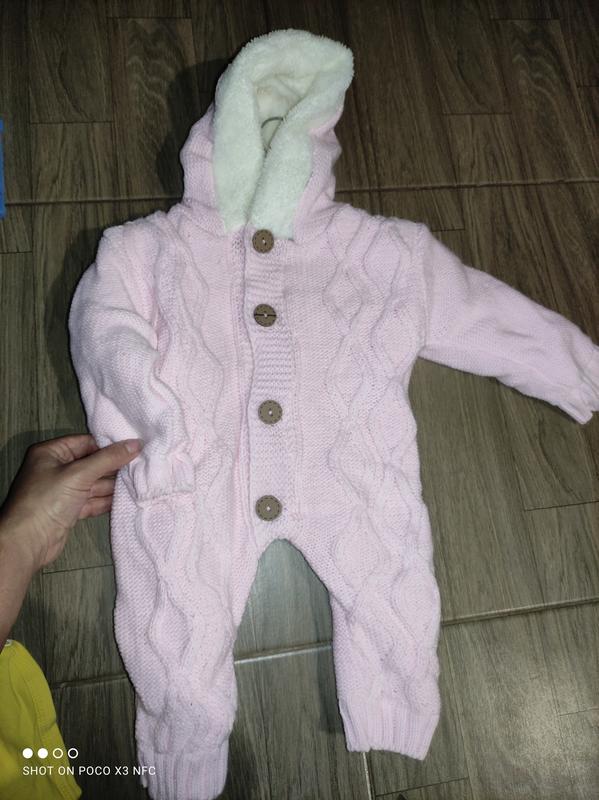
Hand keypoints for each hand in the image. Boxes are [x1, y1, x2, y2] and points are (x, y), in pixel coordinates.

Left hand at [0, 434, 142, 573]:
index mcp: (51, 453)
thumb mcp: (79, 474)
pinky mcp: (69, 509)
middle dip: (114, 468)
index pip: (86, 443)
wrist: (27, 542)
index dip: (109, 446)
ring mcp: (63, 490)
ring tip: (138, 484)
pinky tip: (124, 499)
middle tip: (140, 467)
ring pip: (94, 483)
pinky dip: (106, 501)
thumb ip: (108, 459)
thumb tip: (135, 444)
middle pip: (92, 463)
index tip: (135, 448)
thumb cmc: (46, 501)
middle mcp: (56, 469)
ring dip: (113, 486)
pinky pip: (92, 500)